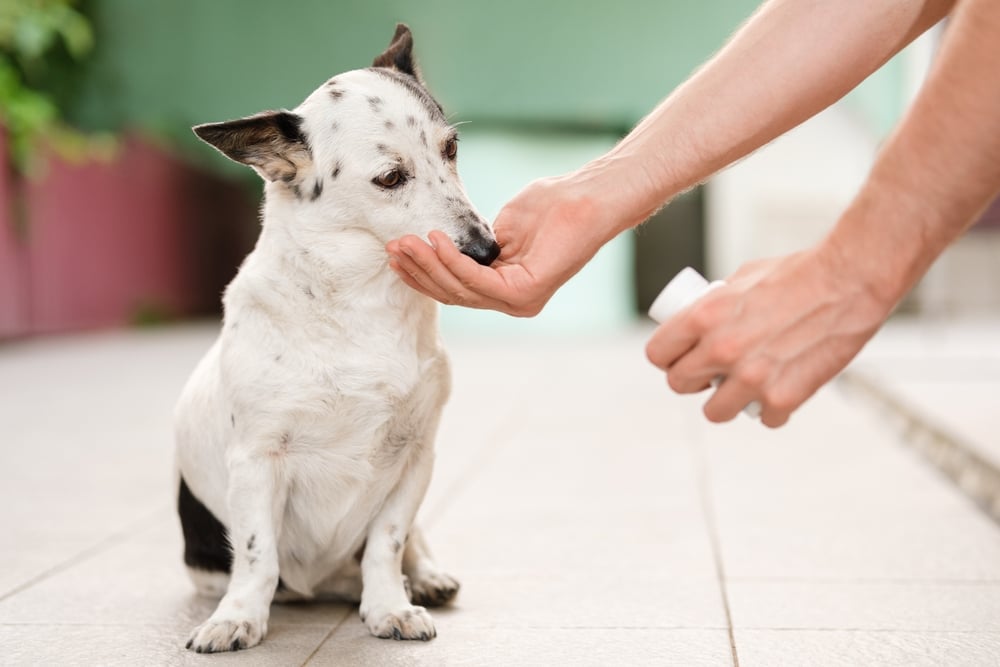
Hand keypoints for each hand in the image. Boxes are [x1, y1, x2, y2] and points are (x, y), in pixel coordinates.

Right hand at [386, 175, 617, 316]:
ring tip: (405, 242)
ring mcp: (520, 302)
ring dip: (428, 264)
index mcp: (507, 291)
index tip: (396, 255)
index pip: (456, 290)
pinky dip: (452, 260)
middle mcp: (513, 303)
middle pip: (453, 294)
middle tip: (392, 248)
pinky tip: (435, 240)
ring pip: (461, 288)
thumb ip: (475, 246)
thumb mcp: (501, 229)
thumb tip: (445, 248)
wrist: (586, 199)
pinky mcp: (526, 292)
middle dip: (418, 271)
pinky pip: (478, 279)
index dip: (423, 275)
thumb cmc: (551, 207)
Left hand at [645, 245, 893, 427]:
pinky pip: (763, 418)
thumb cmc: (800, 272)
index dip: (667, 357)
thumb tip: (700, 323)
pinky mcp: (783, 397)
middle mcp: (721, 349)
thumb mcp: (743, 278)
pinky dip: (772, 409)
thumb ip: (716, 304)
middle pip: (678, 384)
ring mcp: (751, 377)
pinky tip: (780, 391)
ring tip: (742, 388)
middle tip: (709, 374)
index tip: (678, 358)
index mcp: (704, 316)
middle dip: (692, 380)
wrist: (850, 280)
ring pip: (714, 412)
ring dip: (726, 402)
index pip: (658, 353)